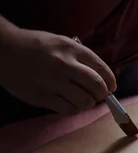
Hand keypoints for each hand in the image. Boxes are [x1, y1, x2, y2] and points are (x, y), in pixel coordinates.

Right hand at [0, 28, 116, 113]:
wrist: (3, 49)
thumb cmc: (36, 47)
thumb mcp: (61, 43)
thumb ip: (81, 58)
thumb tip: (105, 80)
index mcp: (70, 48)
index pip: (101, 69)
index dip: (111, 82)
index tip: (111, 88)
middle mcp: (63, 64)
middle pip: (97, 87)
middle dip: (102, 94)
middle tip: (98, 95)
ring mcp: (51, 81)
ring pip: (85, 101)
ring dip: (88, 103)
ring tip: (82, 99)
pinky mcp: (41, 96)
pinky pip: (68, 109)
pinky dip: (74, 109)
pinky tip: (69, 103)